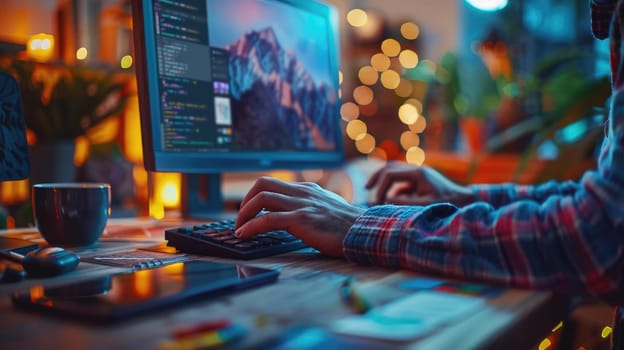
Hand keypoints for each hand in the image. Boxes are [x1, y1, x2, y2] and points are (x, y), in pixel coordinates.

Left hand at [234, 176, 365, 256]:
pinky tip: (245, 235)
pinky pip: (268, 219)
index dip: (254, 197)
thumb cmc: (347, 227)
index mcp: (307, 189)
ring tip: (239, 229)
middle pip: (262, 184)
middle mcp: (302, 192)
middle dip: (245, 202)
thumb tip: (293, 217)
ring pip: (262, 198)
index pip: (272, 184)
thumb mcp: (326, 210)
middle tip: (240, 219)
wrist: (364, 232)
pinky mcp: (302, 219)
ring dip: (244, 214)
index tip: (248, 212)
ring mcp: (302, 204)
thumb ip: (310, 208)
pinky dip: (251, 226)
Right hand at [366, 162, 473, 205]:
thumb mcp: (426, 205)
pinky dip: (394, 189)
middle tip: (366, 189)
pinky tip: (393, 202)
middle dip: (376, 178)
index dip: (380, 187)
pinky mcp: (421, 180)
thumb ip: (405, 203)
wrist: (466, 200)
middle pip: (389, 167)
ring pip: (394, 172)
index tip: (377, 202)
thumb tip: (386, 200)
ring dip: (384, 182)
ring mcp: (419, 174)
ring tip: (377, 197)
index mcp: (417, 173)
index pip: (390, 174)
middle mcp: (417, 170)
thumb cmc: (448, 203)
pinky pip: (402, 181)